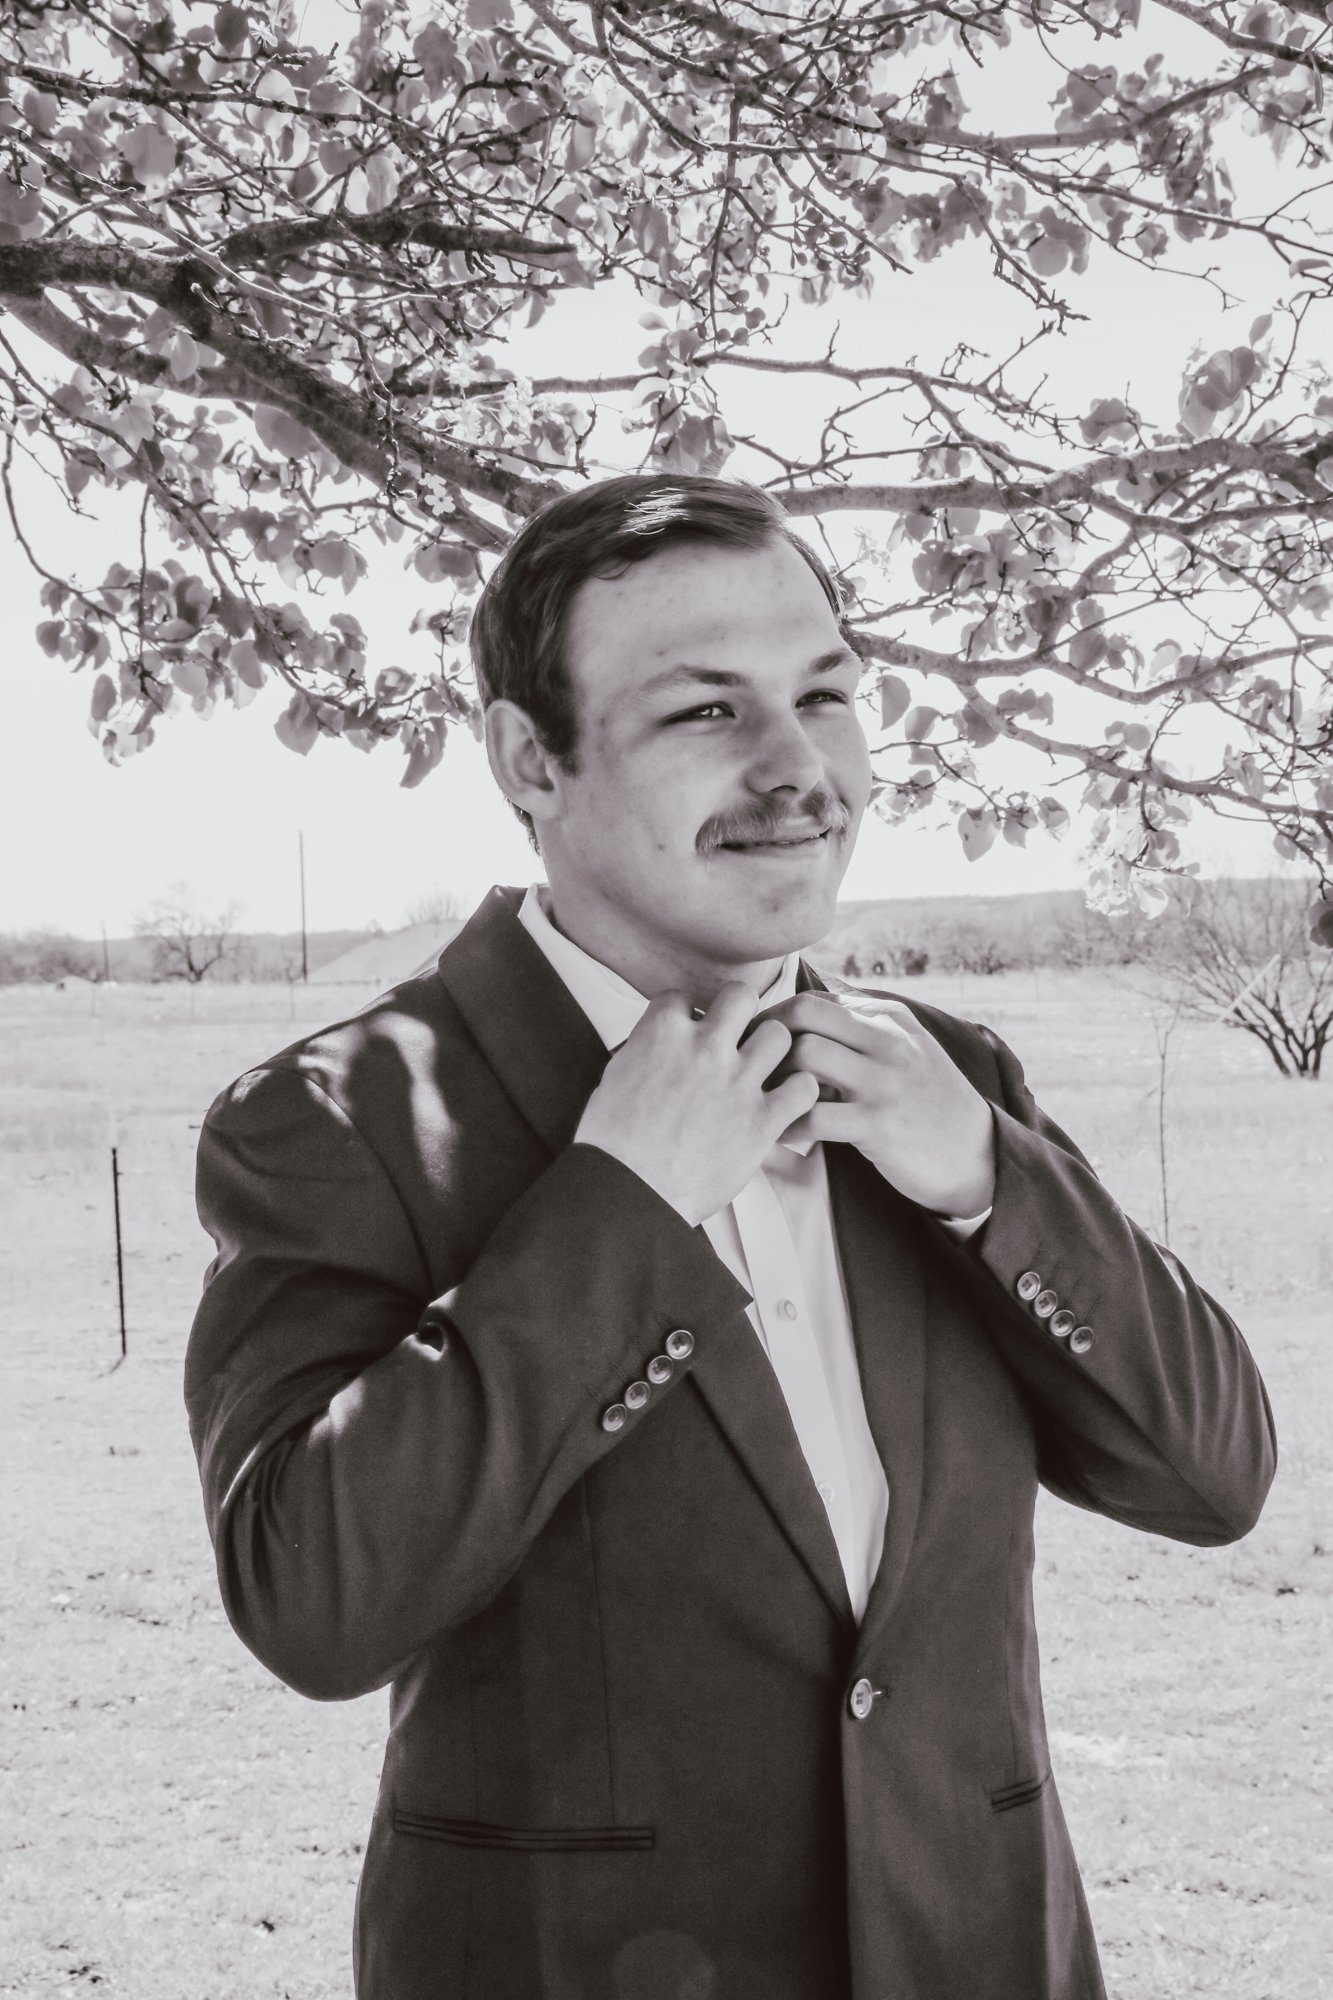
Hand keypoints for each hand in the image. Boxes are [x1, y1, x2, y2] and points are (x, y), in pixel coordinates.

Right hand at [574, 984, 819, 1226]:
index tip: (690, 1033)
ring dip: (772, 1050)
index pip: (683, 998)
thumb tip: (656, 1044)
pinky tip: (784, 1103)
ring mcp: (736, 1082)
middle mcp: (703, 1048)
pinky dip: (799, 1093)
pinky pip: (803, 1087)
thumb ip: (643, 1051)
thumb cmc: (612, 1144)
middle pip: (741, 996)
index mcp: (661, 1033)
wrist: (627, 1192)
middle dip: (739, 1012)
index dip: (688, 1015)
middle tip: (736, 1036)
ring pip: (779, 1035)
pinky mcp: (761, 1120)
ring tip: (762, 1070)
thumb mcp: (614, 1078)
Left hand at [753, 991, 995, 1216]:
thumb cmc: (926, 1102)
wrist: (975, 1153)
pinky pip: (813, 1117)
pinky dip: (786, 1126)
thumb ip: (860, 1031)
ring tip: (763, 1102)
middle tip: (747, 1070)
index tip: (753, 1047)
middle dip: (766, 1040)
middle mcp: (887, 1041)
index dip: (773, 1021)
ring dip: (774, 1082)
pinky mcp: (879, 1125)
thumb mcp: (904, 1050)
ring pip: (805, 1057)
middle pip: (804, 1017)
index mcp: (889, 1018)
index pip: (814, 1002)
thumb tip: (798, 1018)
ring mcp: (885, 1081)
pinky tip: (780, 1135)